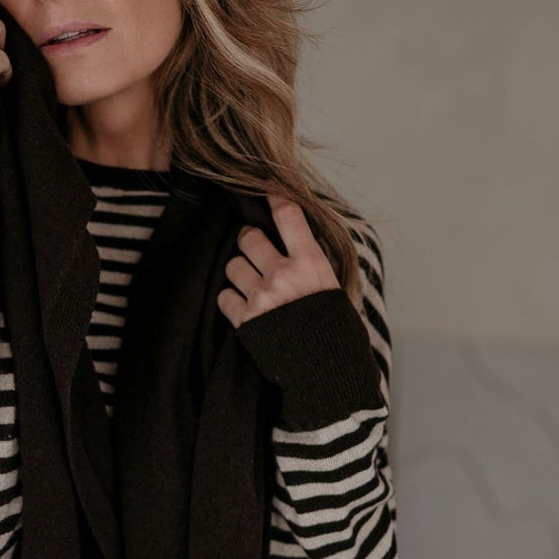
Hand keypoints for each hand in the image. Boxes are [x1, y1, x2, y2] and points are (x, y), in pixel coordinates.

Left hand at [217, 195, 339, 328]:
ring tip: (252, 284)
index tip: (265, 188)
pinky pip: (224, 297)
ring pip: (232, 266)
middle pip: (248, 237)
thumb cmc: (334, 329)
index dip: (273, 197)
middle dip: (248, 241)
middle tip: (253, 250)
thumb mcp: (334, 287)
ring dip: (238, 272)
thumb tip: (295, 239)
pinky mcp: (245, 320)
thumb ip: (311, 262)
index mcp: (310, 262)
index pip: (288, 215)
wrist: (327, 370)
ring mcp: (261, 297)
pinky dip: (231, 300)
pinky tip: (244, 306)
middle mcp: (283, 274)